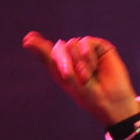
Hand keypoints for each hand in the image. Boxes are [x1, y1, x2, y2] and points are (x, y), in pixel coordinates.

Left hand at [22, 31, 139, 126]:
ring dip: (77, 61)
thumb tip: (58, 42)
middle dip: (62, 60)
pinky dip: (87, 55)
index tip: (28, 39)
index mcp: (62, 70)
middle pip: (58, 48)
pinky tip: (94, 66)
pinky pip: (86, 42)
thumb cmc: (90, 96)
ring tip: (87, 76)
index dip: (37, 46)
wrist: (112, 100)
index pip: (47, 55)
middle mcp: (73, 59)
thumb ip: (59, 62)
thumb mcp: (70, 81)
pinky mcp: (99, 48)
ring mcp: (86, 53)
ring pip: (72, 44)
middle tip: (70, 74)